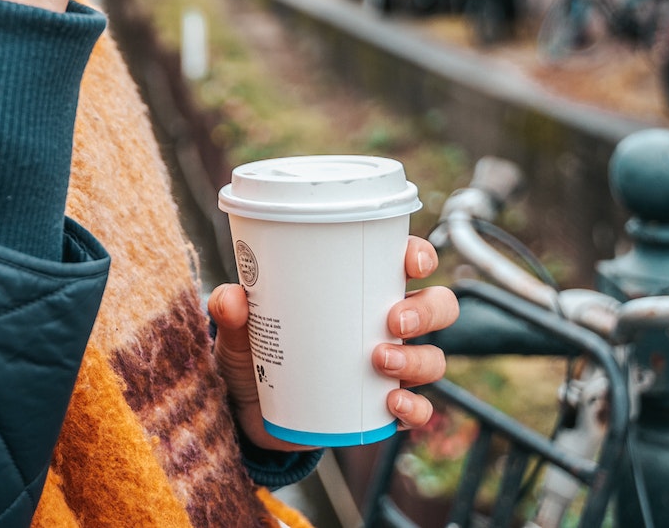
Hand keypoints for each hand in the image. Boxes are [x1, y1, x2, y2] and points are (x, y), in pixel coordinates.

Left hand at [208, 235, 456, 450]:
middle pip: (437, 307)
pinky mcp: (381, 408)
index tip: (411, 262)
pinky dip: (415, 408)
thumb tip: (232, 297)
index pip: (407, 262)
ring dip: (417, 359)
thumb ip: (232, 312)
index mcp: (359, 290)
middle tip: (392, 320)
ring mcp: (389, 368)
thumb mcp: (240, 330)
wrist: (250, 411)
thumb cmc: (256, 353)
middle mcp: (384, 326)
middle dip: (426, 310)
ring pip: (433, 358)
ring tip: (379, 361)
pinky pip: (417, 409)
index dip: (420, 256)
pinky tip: (392, 404)